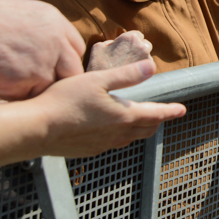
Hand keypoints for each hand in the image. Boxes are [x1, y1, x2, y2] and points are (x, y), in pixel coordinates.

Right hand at [0, 0, 85, 98]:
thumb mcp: (16, 18)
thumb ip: (37, 35)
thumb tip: (42, 53)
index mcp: (53, 21)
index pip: (74, 47)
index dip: (63, 61)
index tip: (51, 68)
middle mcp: (57, 40)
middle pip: (72, 70)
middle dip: (58, 80)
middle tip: (34, 84)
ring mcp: (48, 60)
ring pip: (53, 87)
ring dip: (36, 90)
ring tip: (8, 80)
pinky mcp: (35, 80)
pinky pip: (33, 97)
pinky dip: (18, 97)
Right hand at [31, 60, 185, 156]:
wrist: (36, 129)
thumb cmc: (65, 100)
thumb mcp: (98, 80)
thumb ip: (126, 75)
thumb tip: (151, 68)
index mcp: (124, 116)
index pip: (156, 114)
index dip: (170, 111)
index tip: (181, 110)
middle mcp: (117, 134)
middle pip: (145, 129)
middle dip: (157, 121)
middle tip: (163, 115)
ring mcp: (102, 145)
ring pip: (129, 138)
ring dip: (139, 130)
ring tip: (141, 122)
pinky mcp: (88, 151)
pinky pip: (112, 144)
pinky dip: (120, 136)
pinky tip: (112, 131)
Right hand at [87, 30, 153, 71]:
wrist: (101, 88)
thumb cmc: (97, 66)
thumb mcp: (98, 47)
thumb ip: (111, 41)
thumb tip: (116, 42)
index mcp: (130, 38)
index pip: (138, 34)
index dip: (130, 42)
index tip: (125, 48)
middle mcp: (142, 47)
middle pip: (145, 44)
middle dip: (138, 49)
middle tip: (127, 58)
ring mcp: (147, 59)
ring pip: (148, 56)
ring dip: (141, 59)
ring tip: (127, 68)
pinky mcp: (150, 72)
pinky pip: (149, 68)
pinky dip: (142, 70)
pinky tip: (131, 75)